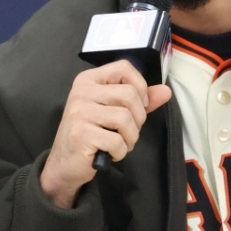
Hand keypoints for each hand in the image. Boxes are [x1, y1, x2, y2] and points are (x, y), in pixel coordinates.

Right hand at [39, 60, 171, 207]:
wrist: (65, 163)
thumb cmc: (91, 134)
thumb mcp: (113, 111)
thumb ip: (139, 100)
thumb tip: (166, 91)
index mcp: (89, 80)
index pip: (124, 68)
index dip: (140, 86)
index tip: (139, 105)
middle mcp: (82, 92)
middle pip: (129, 94)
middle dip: (138, 119)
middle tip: (127, 132)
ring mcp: (79, 112)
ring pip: (125, 118)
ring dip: (130, 138)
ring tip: (119, 143)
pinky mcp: (81, 134)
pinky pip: (117, 141)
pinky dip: (120, 152)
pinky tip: (110, 153)